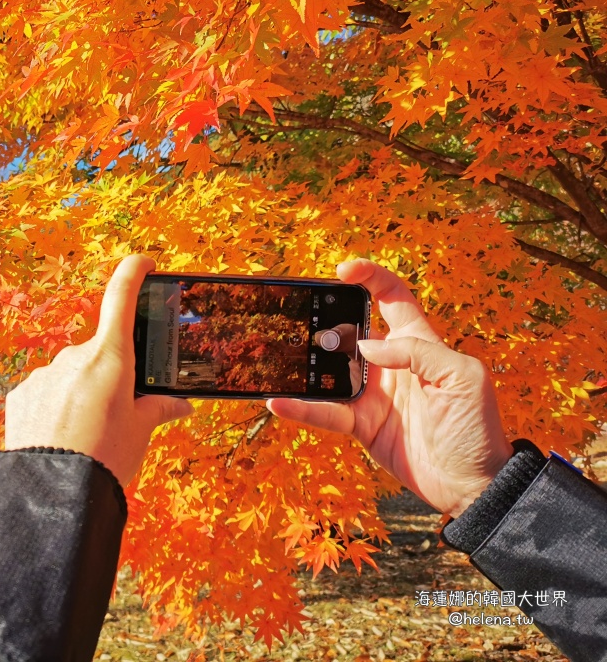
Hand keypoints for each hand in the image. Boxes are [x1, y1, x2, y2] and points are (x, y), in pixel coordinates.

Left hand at [4, 255, 192, 485]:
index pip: (121, 297)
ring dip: (80, 395)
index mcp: (110, 357)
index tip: (144, 263)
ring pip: (70, 375)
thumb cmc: (105, 459)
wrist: (54, 493)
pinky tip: (60, 438)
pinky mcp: (21, 395)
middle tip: (117, 414)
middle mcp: (74, 357)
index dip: (134, 272)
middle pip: (99, 353)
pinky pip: (44, 393)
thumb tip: (181, 405)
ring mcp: (44, 374)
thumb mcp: (140, 431)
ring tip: (86, 436)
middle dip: (109, 376)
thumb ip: (159, 409)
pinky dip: (55, 409)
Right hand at [267, 259, 512, 517]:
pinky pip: (325, 412)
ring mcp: (372, 394)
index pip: (392, 298)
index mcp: (418, 343)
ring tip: (280, 356)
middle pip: (350, 330)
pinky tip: (277, 402)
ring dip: (306, 363)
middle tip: (304, 318)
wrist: (473, 484)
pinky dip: (301, 408)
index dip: (369, 278)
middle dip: (326, 319)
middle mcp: (390, 363)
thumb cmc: (476, 427)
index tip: (343, 271)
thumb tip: (368, 347)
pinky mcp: (361, 424)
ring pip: (330, 370)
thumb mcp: (462, 379)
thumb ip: (419, 353)